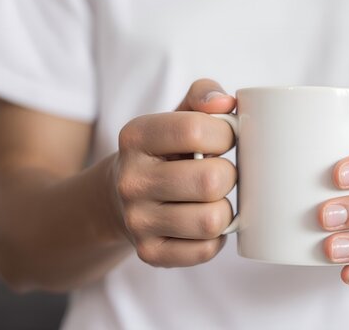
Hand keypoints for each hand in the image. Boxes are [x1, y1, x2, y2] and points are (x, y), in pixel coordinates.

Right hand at [113, 79, 236, 266]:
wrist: (119, 197)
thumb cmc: (164, 153)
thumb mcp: (176, 116)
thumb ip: (203, 96)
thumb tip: (225, 102)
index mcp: (136, 136)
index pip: (196, 130)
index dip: (225, 134)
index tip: (224, 139)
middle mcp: (131, 179)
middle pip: (211, 180)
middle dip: (228, 175)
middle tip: (221, 173)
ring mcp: (137, 220)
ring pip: (211, 221)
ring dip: (225, 210)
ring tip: (212, 199)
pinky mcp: (149, 253)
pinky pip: (205, 250)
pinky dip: (215, 238)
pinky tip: (203, 223)